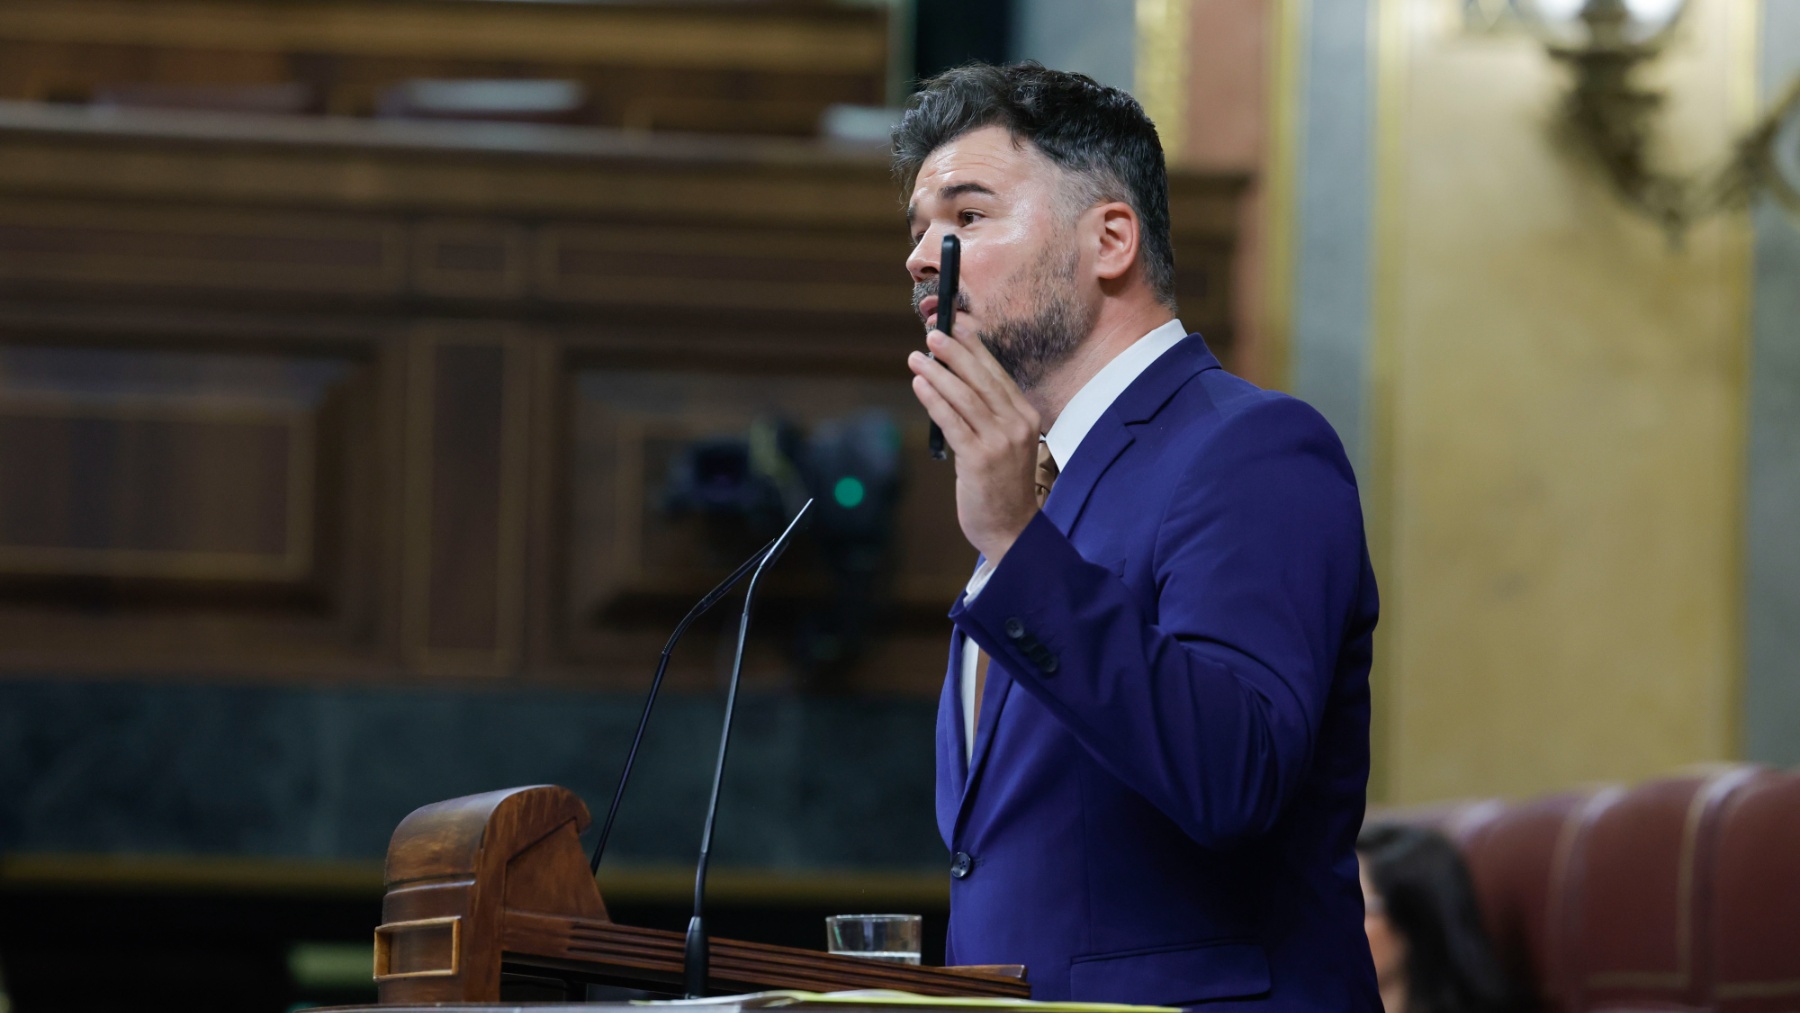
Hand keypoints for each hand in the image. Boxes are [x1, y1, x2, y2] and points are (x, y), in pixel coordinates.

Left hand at [908, 328, 1042, 563]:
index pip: (997, 373)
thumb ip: (988, 417)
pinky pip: (952, 420)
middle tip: (932, 334)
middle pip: (981, 378)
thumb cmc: (1003, 487)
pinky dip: (933, 399)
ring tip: (916, 358)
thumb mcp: (1006, 445)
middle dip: (954, 352)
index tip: (956, 327)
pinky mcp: (979, 458)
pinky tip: (920, 385)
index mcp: (1026, 416)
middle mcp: (1017, 424)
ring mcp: (1000, 441)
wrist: (1012, 529)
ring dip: (937, 372)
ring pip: (964, 396)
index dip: (974, 347)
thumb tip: (952, 384)